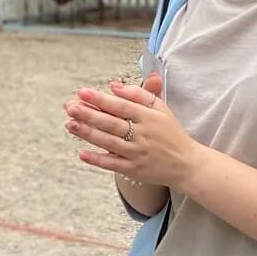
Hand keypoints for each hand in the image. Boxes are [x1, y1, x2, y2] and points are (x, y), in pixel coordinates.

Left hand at [64, 74, 201, 189]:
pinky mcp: (133, 169)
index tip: (82, 92)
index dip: (101, 99)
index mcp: (149, 117)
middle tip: (70, 107)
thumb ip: (139, 94)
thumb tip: (114, 86)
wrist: (186, 164)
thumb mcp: (160, 108)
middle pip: (112, 123)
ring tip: (70, 124)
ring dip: (88, 133)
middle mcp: (142, 135)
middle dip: (89, 115)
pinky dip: (97, 159)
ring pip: (109, 142)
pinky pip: (112, 164)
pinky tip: (81, 153)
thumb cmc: (170, 132)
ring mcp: (137, 153)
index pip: (121, 106)